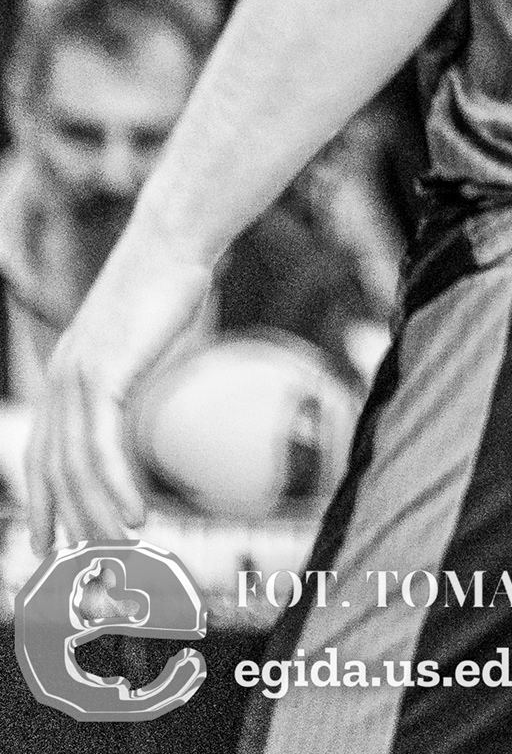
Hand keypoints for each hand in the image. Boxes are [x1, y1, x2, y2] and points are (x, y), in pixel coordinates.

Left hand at [27, 231, 210, 550]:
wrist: (173, 241)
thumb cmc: (174, 281)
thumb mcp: (151, 339)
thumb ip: (142, 374)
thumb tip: (162, 397)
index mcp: (68, 375)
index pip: (43, 453)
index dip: (43, 501)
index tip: (49, 541)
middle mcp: (61, 381)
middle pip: (52, 469)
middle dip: (62, 521)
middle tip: (78, 564)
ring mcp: (76, 379)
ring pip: (74, 467)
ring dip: (95, 514)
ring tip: (118, 548)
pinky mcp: (101, 377)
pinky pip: (101, 447)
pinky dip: (115, 486)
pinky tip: (136, 514)